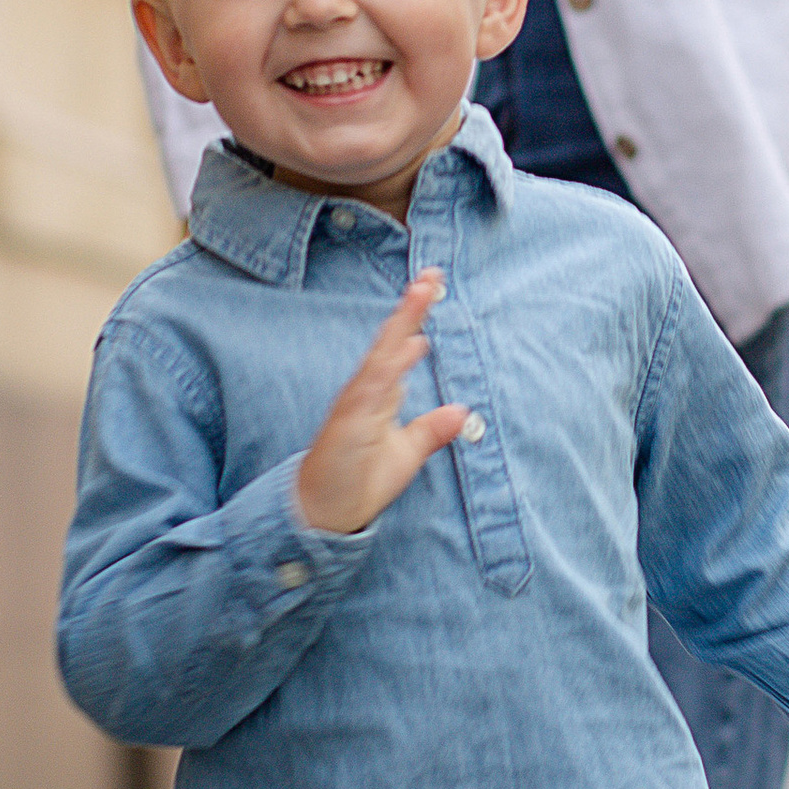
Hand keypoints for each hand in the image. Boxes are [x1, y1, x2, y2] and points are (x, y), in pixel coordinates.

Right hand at [295, 275, 468, 536]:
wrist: (325, 512)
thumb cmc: (360, 479)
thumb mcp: (407, 453)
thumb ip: (432, 431)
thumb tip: (463, 412)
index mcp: (379, 393)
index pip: (399, 346)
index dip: (414, 316)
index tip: (431, 285)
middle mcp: (366, 392)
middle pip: (389, 341)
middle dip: (410, 308)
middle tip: (430, 276)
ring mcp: (355, 405)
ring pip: (380, 357)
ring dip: (400, 326)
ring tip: (419, 296)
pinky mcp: (348, 423)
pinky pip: (369, 390)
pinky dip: (388, 367)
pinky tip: (406, 347)